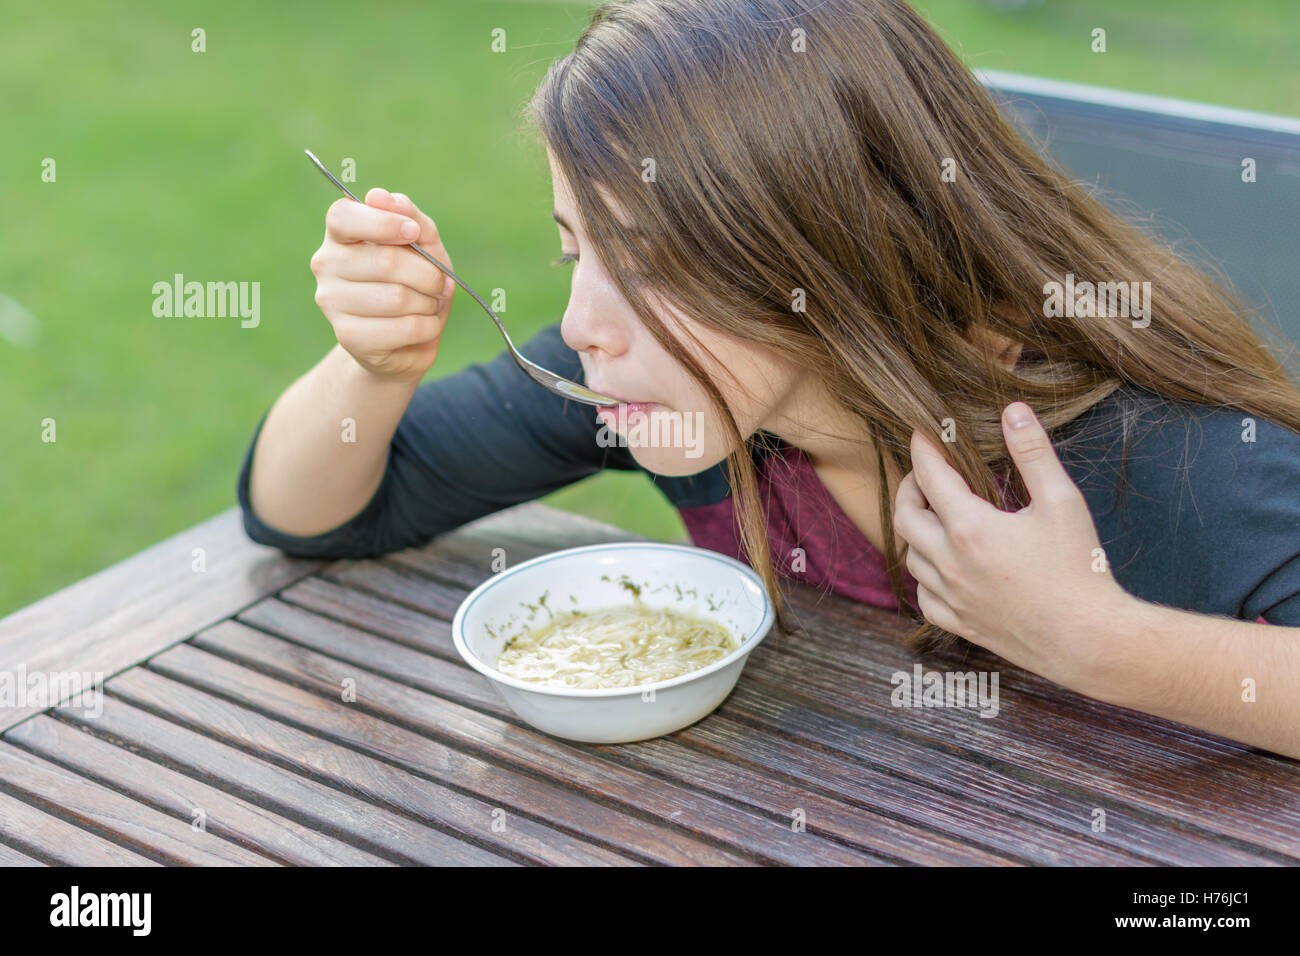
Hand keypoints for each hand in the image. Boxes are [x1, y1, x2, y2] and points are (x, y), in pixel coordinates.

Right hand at [310, 187, 455, 383]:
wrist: (404, 341)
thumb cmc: (413, 283)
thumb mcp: (423, 245)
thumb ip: (410, 217)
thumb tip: (379, 196)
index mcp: (340, 235)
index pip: (343, 217)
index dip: (384, 223)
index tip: (413, 233)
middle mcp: (326, 265)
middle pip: (384, 261)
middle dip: (427, 274)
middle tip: (440, 284)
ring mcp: (332, 302)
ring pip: (397, 297)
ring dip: (429, 302)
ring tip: (429, 305)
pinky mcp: (348, 336)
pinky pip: (404, 328)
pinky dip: (428, 327)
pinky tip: (424, 327)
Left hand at [892, 401, 1132, 689]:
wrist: (1088, 639)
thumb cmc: (1080, 569)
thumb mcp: (1062, 501)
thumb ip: (1033, 453)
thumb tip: (1012, 411)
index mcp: (970, 528)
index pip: (930, 476)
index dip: (923, 449)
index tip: (923, 433)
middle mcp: (950, 562)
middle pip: (905, 516)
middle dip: (909, 488)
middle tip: (925, 475)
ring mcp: (952, 596)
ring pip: (910, 557)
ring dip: (915, 532)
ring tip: (934, 516)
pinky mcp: (960, 623)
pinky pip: (924, 598)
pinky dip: (924, 576)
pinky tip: (939, 567)